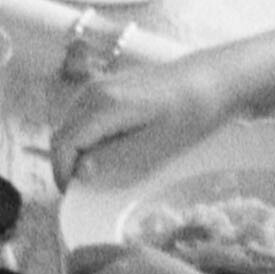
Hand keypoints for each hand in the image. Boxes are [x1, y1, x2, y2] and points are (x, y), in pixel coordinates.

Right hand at [45, 56, 227, 188]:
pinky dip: (84, 135)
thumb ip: (113, 159)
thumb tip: (79, 171)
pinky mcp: (107, 85)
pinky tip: (107, 147)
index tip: (72, 194)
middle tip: (83, 188)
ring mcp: (99, 85)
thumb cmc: (190, 115)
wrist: (212, 79)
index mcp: (104, 106)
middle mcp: (94, 91)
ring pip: (69, 123)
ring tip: (96, 171)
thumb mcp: (155, 146)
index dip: (62, 172)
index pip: (64, 143)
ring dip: (74, 149)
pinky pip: (82, 115)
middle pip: (61, 133)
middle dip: (65, 163)